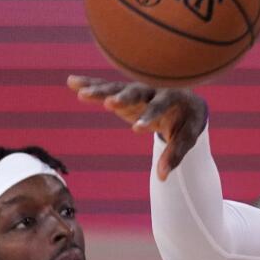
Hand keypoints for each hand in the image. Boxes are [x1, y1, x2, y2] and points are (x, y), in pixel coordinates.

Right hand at [67, 75, 208, 180]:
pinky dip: (90, 84)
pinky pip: (106, 87)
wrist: (187, 101)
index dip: (149, 118)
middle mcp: (153, 88)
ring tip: (81, 94)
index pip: (160, 107)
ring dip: (100, 90)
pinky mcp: (124, 92)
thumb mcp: (187, 137)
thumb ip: (174, 154)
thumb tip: (162, 176)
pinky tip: (71, 82)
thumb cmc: (188, 121)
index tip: (137, 130)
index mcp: (173, 96)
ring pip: (117, 87)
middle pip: (136, 91)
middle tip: (109, 104)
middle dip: (123, 98)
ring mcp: (137, 89)